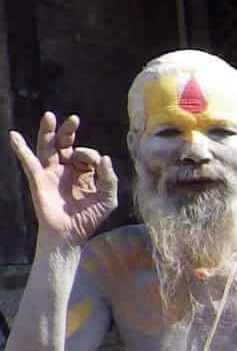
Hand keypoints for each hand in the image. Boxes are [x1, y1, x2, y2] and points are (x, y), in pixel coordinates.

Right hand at [9, 112, 118, 243]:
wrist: (70, 234)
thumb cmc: (89, 218)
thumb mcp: (107, 199)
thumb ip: (109, 179)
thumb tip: (106, 158)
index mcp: (84, 172)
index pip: (86, 155)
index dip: (91, 155)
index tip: (95, 164)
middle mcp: (66, 169)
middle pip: (64, 144)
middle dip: (68, 131)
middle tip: (74, 119)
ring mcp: (51, 173)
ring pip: (47, 147)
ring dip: (47, 131)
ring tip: (49, 116)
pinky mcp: (39, 179)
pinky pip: (28, 161)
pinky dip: (21, 148)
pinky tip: (14, 136)